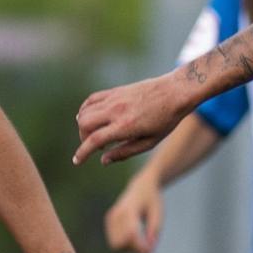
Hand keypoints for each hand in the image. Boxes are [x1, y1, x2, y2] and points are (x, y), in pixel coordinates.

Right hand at [74, 75, 191, 165]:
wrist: (175, 92)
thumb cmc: (166, 120)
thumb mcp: (150, 142)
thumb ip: (125, 152)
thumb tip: (103, 161)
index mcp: (125, 126)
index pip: (94, 140)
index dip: (82, 152)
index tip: (77, 161)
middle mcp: (116, 111)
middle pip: (84, 124)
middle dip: (83, 139)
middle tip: (94, 146)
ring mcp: (114, 99)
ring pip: (84, 112)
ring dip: (84, 125)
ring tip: (96, 133)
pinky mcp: (114, 91)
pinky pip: (91, 100)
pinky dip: (85, 110)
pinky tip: (90, 117)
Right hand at [104, 172, 164, 252]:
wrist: (141, 187)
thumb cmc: (152, 200)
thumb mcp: (158, 214)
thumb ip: (153, 231)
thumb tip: (149, 250)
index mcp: (129, 210)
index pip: (131, 234)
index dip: (139, 247)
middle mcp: (116, 214)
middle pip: (120, 242)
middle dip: (134, 250)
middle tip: (148, 250)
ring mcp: (110, 218)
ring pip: (115, 244)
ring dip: (129, 249)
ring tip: (143, 245)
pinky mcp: (109, 221)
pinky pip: (113, 241)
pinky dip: (124, 245)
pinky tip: (136, 241)